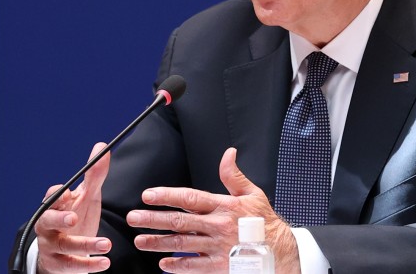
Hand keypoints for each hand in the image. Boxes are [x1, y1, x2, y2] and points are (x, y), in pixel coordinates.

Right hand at [34, 142, 113, 272]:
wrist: (64, 252)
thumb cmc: (75, 220)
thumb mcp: (86, 198)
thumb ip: (94, 176)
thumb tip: (102, 147)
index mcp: (55, 205)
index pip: (51, 197)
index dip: (58, 195)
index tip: (69, 192)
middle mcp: (48, 225)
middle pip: (47, 220)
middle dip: (59, 219)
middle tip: (74, 218)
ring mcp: (51, 245)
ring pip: (63, 245)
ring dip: (85, 245)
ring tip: (106, 244)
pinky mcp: (57, 264)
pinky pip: (70, 265)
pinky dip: (88, 265)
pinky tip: (104, 263)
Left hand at [128, 147, 299, 273]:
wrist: (281, 252)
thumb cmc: (264, 223)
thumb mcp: (253, 195)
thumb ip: (234, 176)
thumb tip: (228, 154)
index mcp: (223, 206)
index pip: (189, 198)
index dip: (167, 196)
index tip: (147, 195)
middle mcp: (218, 226)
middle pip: (179, 221)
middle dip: (153, 219)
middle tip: (134, 218)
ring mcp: (217, 247)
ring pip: (182, 244)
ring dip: (159, 242)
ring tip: (141, 240)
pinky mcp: (220, 266)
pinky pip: (194, 267)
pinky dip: (177, 266)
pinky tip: (163, 264)